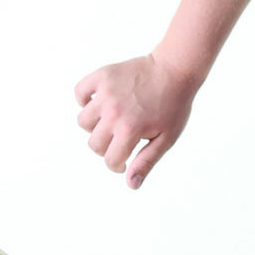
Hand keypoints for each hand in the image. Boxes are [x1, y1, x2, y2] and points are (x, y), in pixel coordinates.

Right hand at [74, 52, 198, 188]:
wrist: (175, 70)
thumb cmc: (173, 107)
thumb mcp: (166, 138)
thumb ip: (146, 161)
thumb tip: (130, 184)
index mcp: (130, 129)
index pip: (110, 160)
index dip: (117, 165)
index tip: (124, 160)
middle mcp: (114, 112)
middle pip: (94, 144)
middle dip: (107, 148)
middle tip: (121, 138)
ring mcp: (106, 93)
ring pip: (83, 121)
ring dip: (94, 126)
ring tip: (111, 120)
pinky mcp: (102, 76)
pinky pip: (80, 92)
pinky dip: (85, 99)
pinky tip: (99, 103)